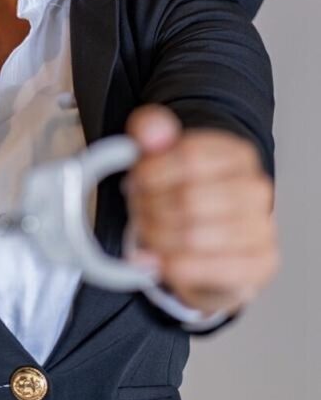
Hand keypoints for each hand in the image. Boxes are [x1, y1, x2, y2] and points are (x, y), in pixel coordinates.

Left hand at [122, 104, 279, 315]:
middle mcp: (257, 188)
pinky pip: (209, 268)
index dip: (153, 171)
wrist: (211, 239)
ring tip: (147, 232)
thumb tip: (151, 133)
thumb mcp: (162, 154)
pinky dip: (175, 266)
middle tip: (138, 210)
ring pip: (194, 236)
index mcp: (237, 154)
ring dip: (157, 237)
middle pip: (189, 199)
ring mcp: (263, 227)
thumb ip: (150, 131)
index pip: (190, 157)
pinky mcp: (261, 263)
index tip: (137, 180)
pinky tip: (159, 260)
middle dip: (150, 208)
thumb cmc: (183, 192)